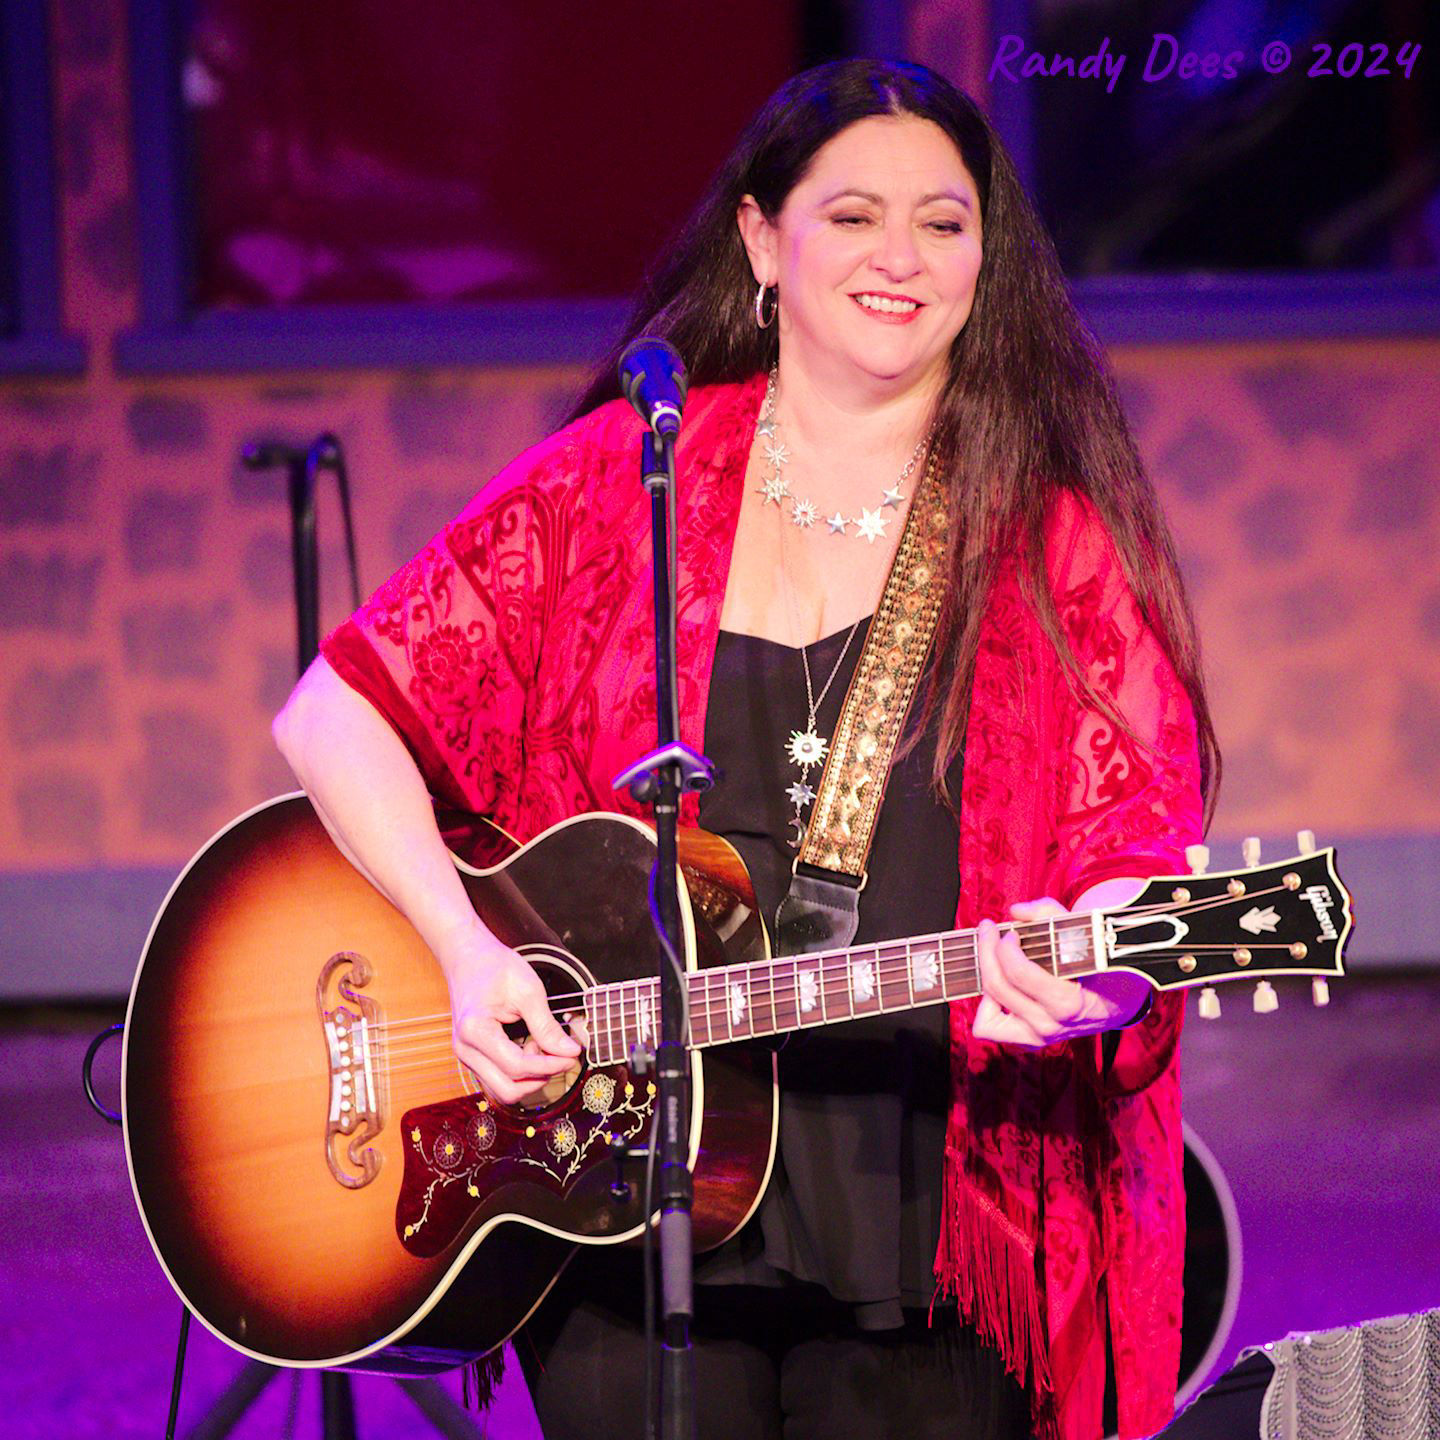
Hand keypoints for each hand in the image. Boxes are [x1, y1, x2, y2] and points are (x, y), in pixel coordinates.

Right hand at [436, 916, 582, 1104]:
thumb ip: (547, 1026)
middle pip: (507, 1089)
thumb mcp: (528, 990)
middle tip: (560, 1055)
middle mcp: (464, 1050)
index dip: (549, 1065)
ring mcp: (465, 1056)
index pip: (517, 1067)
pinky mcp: (471, 1056)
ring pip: (501, 1090)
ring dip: (529, 1078)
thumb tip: (570, 1052)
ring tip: (541, 1047)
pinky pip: (496, 1080)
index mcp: (475, 1031)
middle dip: (539, 1077)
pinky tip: (529, 1049)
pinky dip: (518, 1074)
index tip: (573, 1056)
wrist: (468, 957)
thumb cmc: (495, 967)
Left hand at [971, 889, 1152, 1050]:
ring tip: (991, 959)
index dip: (1005, 946)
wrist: (1118, 1004)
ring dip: (984, 981)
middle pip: (997, 987)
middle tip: (989, 929)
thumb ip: (1050, 913)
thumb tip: (1016, 911)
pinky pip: (990, 1029)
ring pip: (987, 1016)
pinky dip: (986, 1007)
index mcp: (1068, 1002)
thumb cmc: (1099, 965)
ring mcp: (1038, 1038)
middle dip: (986, 951)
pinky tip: (997, 984)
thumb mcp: (1084, 934)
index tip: (1010, 931)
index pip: (1019, 974)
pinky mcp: (1028, 1041)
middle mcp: (1050, 1025)